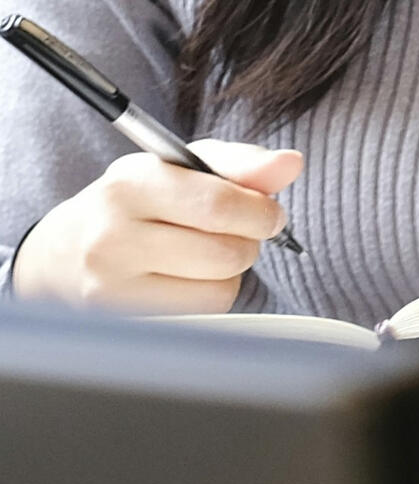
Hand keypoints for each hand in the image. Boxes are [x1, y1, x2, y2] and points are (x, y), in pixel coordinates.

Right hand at [10, 141, 302, 311]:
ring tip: (205, 253)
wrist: (63, 253)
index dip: (261, 211)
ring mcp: (110, 286)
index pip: (219, 205)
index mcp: (130, 184)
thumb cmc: (138, 203)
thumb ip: (240, 162)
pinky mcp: (123, 321)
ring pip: (220, 288)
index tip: (269, 212)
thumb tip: (291, 164)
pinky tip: (185, 280)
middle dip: (249, 241)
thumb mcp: (180, 167)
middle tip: (236, 232)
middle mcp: (112, 236)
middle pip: (227, 252)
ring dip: (230, 271)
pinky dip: (210, 296)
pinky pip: (203, 314)